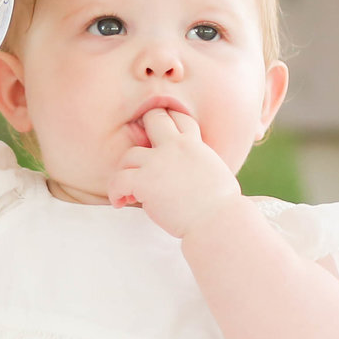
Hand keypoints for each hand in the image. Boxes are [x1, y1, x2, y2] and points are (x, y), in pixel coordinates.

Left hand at [109, 108, 240, 236]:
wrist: (217, 220)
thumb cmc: (223, 206)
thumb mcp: (216, 172)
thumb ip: (199, 163)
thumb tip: (194, 172)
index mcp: (194, 144)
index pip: (179, 117)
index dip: (168, 121)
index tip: (159, 136)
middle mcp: (175, 147)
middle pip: (152, 118)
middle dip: (142, 130)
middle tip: (139, 155)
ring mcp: (157, 162)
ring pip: (128, 155)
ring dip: (126, 172)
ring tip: (130, 192)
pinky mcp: (144, 181)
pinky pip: (118, 180)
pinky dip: (116, 192)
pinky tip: (121, 202)